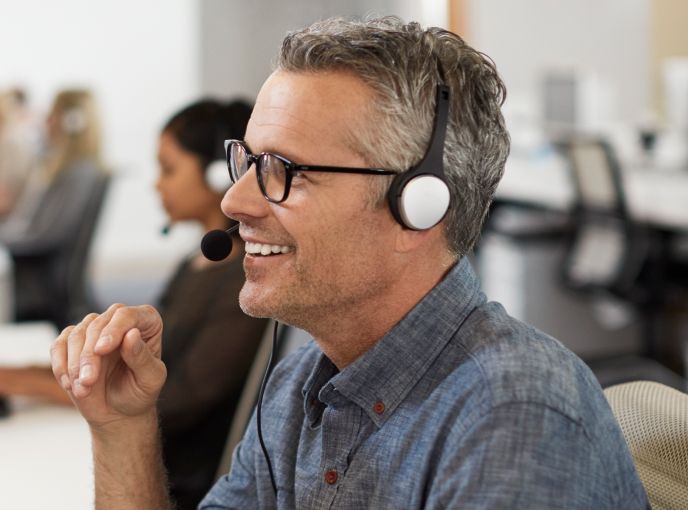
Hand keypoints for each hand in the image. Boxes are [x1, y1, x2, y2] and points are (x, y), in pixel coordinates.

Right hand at [50, 304, 166, 428]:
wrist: (119, 411)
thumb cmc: (140, 392)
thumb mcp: (150, 379)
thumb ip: (142, 357)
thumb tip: (132, 333)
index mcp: (146, 322)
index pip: (126, 315)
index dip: (113, 330)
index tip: (101, 350)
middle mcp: (119, 320)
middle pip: (97, 324)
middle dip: (90, 355)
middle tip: (88, 381)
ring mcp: (94, 330)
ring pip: (76, 335)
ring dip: (75, 364)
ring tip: (83, 389)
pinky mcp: (72, 343)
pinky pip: (58, 346)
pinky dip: (60, 365)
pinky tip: (69, 384)